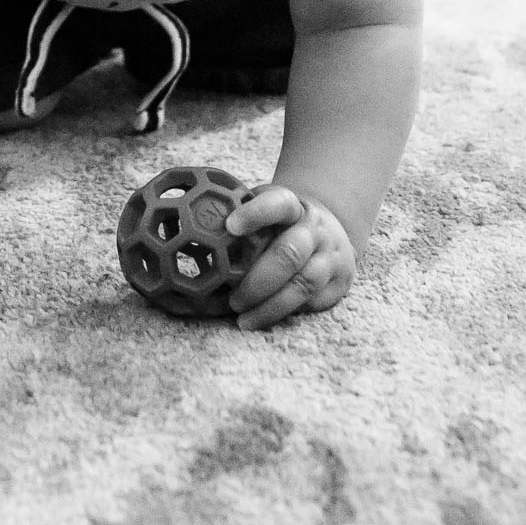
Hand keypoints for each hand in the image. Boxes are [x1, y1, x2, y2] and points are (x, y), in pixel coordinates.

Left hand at [225, 186, 355, 331]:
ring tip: (243, 320)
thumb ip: (235, 215)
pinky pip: (314, 302)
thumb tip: (184, 228)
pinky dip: (288, 313)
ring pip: (304, 284)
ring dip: (271, 307)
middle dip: (257, 281)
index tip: (229, 226)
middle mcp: (315, 229)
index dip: (255, 214)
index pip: (277, 204)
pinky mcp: (340, 281)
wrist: (330, 228)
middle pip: (289, 254)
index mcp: (293, 206)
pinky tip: (266, 319)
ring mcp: (331, 255)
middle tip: (233, 300)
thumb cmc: (280, 222)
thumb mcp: (264, 208)